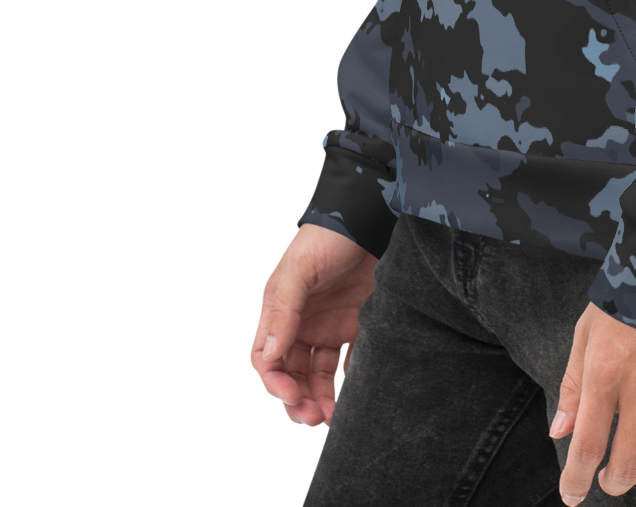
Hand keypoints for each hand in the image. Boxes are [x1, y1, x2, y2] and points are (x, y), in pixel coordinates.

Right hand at [249, 223, 380, 426]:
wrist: (371, 217)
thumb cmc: (328, 237)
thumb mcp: (299, 268)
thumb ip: (284, 310)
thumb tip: (269, 356)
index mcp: (278, 310)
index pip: (265, 358)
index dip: (274, 381)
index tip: (291, 395)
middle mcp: (299, 323)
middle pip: (290, 373)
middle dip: (297, 398)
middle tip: (312, 417)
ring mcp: (326, 325)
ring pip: (316, 374)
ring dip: (320, 397)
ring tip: (332, 416)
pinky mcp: (354, 324)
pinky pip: (346, 362)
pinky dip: (346, 382)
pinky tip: (354, 395)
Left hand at [549, 302, 635, 500]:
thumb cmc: (626, 294)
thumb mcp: (587, 331)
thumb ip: (573, 385)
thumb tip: (561, 432)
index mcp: (605, 375)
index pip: (587, 448)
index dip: (575, 481)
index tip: (572, 496)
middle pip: (626, 469)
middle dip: (611, 482)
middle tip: (605, 476)